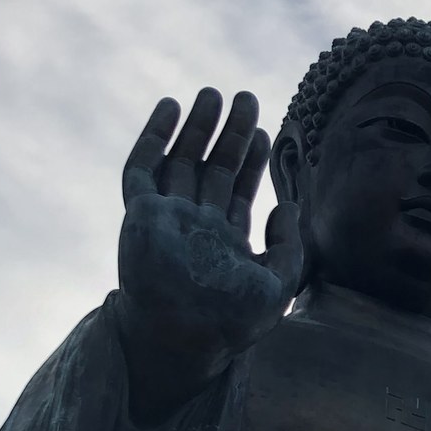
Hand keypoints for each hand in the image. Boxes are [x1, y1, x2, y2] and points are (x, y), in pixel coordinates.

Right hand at [117, 89, 307, 408]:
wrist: (186, 336)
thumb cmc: (231, 323)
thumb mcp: (278, 285)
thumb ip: (290, 247)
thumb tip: (287, 206)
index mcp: (223, 243)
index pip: (237, 191)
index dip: (252, 160)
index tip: (265, 131)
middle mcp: (194, 227)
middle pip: (212, 168)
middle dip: (229, 134)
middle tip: (246, 98)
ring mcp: (166, 219)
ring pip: (180, 161)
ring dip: (196, 127)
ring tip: (214, 93)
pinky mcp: (140, 214)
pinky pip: (142, 169)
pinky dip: (153, 136)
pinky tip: (170, 108)